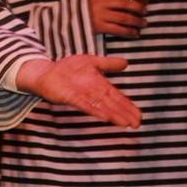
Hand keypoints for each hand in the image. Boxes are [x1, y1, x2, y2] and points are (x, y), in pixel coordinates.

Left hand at [17, 56, 141, 128]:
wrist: (46, 71)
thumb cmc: (68, 69)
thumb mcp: (91, 62)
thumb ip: (108, 63)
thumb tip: (126, 63)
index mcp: (99, 85)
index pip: (117, 97)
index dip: (128, 106)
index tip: (139, 115)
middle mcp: (93, 93)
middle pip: (112, 104)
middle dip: (124, 114)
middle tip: (136, 124)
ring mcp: (82, 96)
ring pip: (101, 107)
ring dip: (113, 115)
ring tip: (125, 124)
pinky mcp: (70, 97)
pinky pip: (84, 104)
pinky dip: (94, 110)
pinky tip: (104, 117)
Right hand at [89, 0, 148, 37]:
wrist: (72, 17)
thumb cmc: (90, 7)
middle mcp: (101, 3)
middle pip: (123, 3)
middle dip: (137, 7)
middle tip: (145, 11)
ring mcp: (100, 15)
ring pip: (123, 18)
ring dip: (136, 21)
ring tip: (144, 23)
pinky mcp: (99, 27)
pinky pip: (117, 30)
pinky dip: (128, 32)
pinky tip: (135, 33)